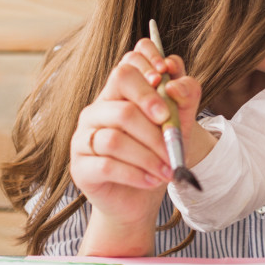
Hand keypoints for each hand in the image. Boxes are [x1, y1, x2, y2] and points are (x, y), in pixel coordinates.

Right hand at [69, 40, 201, 253]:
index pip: (127, 64)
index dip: (146, 64)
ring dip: (149, 155)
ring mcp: (83, 137)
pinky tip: (152, 180)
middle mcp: (97, 110)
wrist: (142, 200)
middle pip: (121, 93)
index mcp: (119, 94)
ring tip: (168, 169)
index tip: (165, 78)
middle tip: (172, 132)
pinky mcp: (80, 166)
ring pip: (115, 136)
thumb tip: (174, 84)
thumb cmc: (158, 156)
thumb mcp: (181, 125)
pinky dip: (135, 174)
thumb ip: (185, 97)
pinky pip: (106, 165)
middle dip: (152, 110)